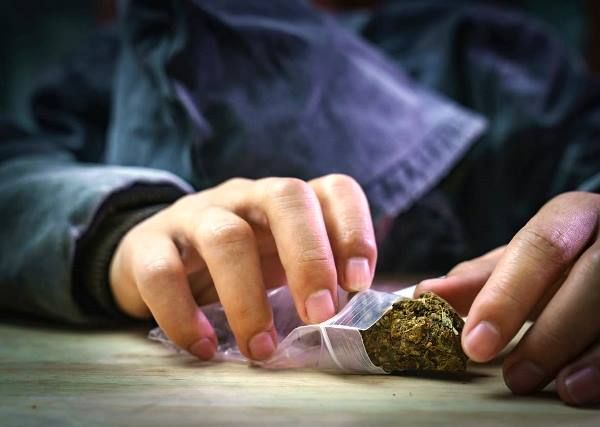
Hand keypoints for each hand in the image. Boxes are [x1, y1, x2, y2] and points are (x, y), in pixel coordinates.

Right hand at [109, 175, 375, 360]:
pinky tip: (203, 346)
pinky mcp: (149, 244)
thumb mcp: (280, 262)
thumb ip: (314, 277)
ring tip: (261, 348)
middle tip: (319, 314)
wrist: (158, 256)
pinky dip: (183, 314)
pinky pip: (162, 272)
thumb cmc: (237, 265)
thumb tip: (352, 313)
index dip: (354, 229)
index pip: (333, 190)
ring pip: (225, 237)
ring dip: (248, 299)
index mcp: (286, 203)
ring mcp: (195, 215)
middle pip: (285, 197)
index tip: (359, 281)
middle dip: (309, 258)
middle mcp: (245, 198)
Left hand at [415, 191, 599, 404]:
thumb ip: (481, 280)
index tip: (474, 343)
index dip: (506, 296)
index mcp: (577, 215)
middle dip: (555, 331)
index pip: (541, 247)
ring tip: (564, 389)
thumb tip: (426, 295)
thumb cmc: (568, 260)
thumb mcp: (525, 262)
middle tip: (515, 377)